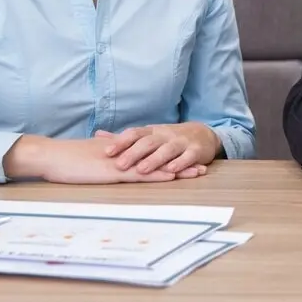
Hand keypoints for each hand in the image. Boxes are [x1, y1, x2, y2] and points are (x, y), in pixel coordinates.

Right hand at [2, 135, 202, 184]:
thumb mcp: (89, 158)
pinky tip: (171, 177)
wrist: (50, 156)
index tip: (188, 157)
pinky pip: (139, 174)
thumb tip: (111, 160)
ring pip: (155, 165)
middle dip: (181, 161)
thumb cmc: (65, 159)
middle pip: (159, 157)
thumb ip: (103, 158)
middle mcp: (125, 154)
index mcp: (121, 150)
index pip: (151, 152)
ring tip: (197, 172)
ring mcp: (120, 162)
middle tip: (202, 164)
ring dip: (176, 169)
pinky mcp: (112, 172)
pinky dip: (156, 176)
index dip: (170, 155)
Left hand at [96, 122, 221, 175]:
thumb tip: (97, 135)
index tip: (106, 151)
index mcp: (152, 131)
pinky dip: (180, 163)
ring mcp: (181, 142)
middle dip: (134, 153)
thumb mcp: (148, 135)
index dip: (121, 142)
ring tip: (142, 170)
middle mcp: (166, 135)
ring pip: (167, 149)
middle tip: (120, 164)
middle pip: (148, 142)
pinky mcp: (196, 151)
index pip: (135, 133)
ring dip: (154, 159)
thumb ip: (124, 138)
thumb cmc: (170, 138)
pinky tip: (171, 170)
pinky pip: (188, 156)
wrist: (204, 135)